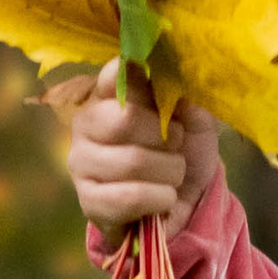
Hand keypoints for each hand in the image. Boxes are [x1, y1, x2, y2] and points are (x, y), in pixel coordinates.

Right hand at [67, 60, 220, 241]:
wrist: (188, 202)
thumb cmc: (185, 151)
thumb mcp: (196, 121)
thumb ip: (187, 99)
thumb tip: (177, 85)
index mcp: (111, 96)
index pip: (113, 76)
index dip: (137, 78)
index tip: (160, 88)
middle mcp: (87, 123)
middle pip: (125, 119)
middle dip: (167, 138)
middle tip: (175, 146)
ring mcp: (81, 162)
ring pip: (133, 161)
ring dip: (170, 172)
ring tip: (172, 175)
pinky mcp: (88, 200)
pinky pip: (130, 196)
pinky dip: (161, 198)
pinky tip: (163, 198)